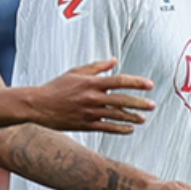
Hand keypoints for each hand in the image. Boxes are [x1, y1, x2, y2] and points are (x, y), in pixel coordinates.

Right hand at [27, 58, 154, 134]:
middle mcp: (92, 97)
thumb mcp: (76, 72)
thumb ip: (97, 67)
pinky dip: (120, 129)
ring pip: (116, 115)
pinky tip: (130, 129)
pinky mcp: (85, 124)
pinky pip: (107, 127)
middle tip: (152, 105)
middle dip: (139, 103)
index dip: (136, 83)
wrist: (38, 105)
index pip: (119, 81)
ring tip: (143, 119)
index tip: (149, 85)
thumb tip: (114, 61)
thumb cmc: (57, 87)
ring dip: (132, 117)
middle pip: (122, 100)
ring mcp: (89, 112)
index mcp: (91, 82)